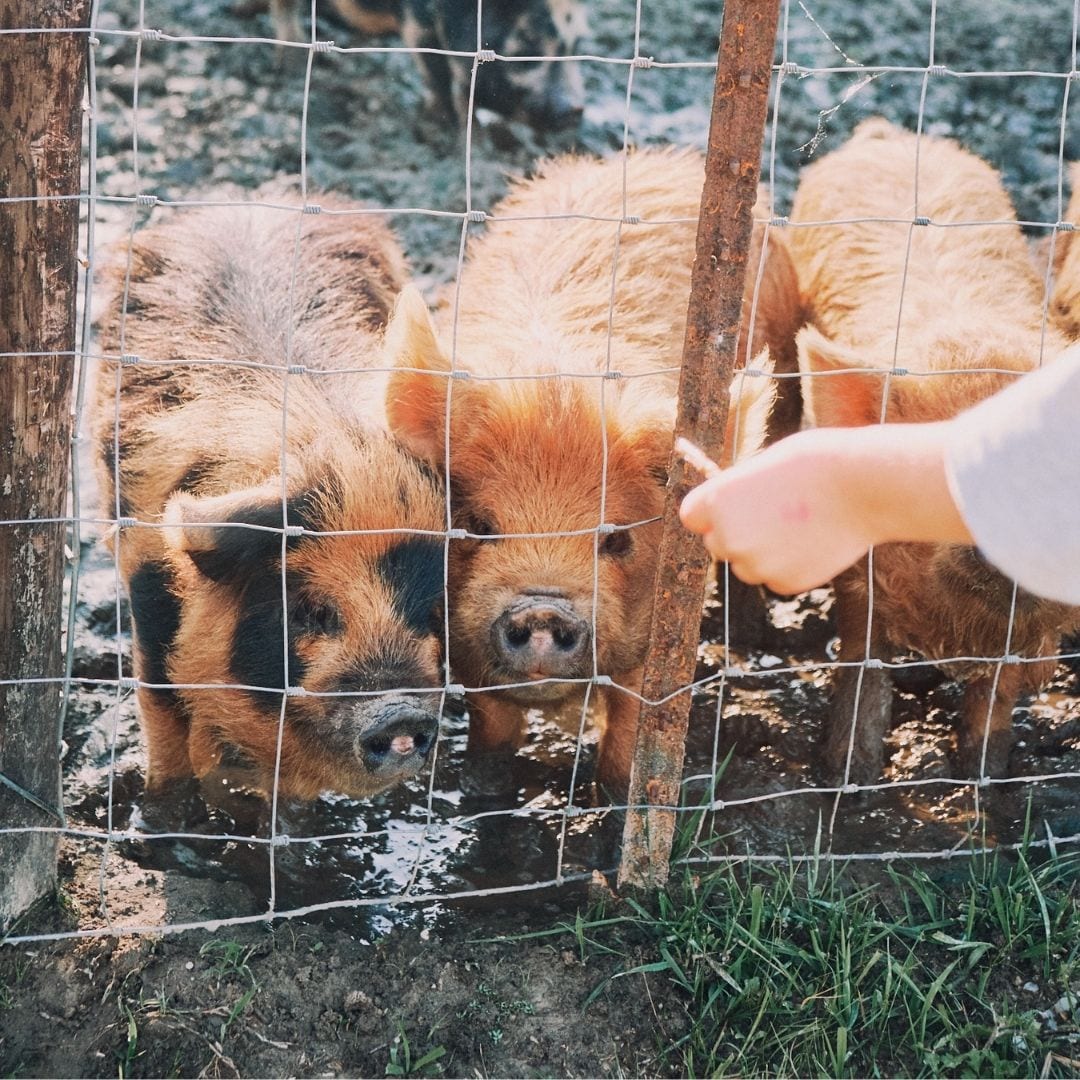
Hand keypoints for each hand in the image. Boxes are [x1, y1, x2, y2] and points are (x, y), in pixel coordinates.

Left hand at [679, 423, 970, 593]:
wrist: (863, 485)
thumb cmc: (816, 463)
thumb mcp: (765, 467)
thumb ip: (741, 495)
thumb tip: (732, 513)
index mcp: (718, 501)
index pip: (692, 518)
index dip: (710, 515)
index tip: (728, 511)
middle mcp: (729, 536)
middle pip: (717, 545)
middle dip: (737, 536)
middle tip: (772, 517)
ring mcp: (756, 564)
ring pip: (748, 566)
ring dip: (765, 554)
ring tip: (800, 527)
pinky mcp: (785, 582)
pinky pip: (778, 579)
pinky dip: (791, 567)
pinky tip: (815, 542)